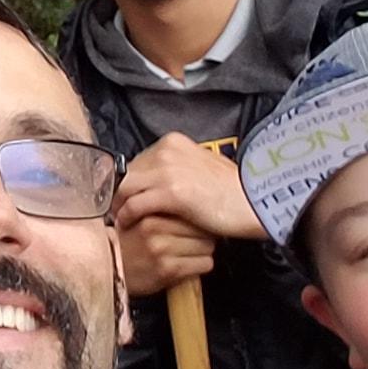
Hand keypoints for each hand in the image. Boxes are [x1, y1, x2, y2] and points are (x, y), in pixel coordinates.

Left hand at [111, 134, 263, 297]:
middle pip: (128, 173)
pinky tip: (126, 226)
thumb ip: (177, 167)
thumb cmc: (232, 191)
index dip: (128, 180)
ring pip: (126, 188)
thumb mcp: (201, 167)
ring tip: (117, 220)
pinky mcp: (171, 193)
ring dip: (118, 206)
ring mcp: (168, 171)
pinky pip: (135, 205)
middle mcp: (167, 151)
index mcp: (173, 142)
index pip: (138, 161)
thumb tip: (157, 178)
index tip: (122, 195)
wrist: (253, 202)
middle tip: (114, 210)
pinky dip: (127, 216)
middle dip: (118, 193)